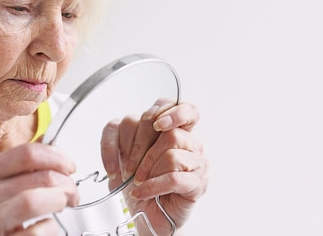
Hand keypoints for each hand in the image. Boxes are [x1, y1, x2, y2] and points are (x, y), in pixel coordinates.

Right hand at [0, 143, 79, 235]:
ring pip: (35, 200)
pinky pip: (37, 231)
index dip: (57, 157)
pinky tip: (47, 226)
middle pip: (40, 177)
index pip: (28, 153)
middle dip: (67, 183)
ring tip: (65, 204)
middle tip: (72, 192)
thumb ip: (21, 165)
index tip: (69, 166)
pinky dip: (51, 228)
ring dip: (60, 200)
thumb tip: (50, 144)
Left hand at [100, 99, 207, 234]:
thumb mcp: (124, 153)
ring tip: (137, 182)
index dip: (169, 110)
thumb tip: (129, 124)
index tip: (154, 123)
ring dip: (146, 170)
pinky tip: (141, 192)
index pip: (180, 107)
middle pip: (169, 132)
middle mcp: (190, 142)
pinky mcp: (198, 183)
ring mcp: (197, 162)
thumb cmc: (139, 182)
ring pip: (171, 154)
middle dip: (140, 149)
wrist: (147, 214)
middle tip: (128, 167)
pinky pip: (173, 178)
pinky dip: (152, 186)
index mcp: (175, 129)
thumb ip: (127, 133)